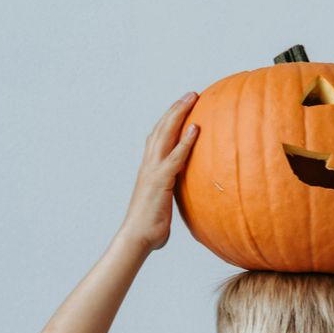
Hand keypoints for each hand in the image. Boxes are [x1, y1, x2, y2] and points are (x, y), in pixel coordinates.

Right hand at [119, 92, 198, 252]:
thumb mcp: (165, 207)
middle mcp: (149, 164)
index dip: (170, 121)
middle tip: (192, 94)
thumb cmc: (151, 229)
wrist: (137, 238)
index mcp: (150, 168)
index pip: (159, 138)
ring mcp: (152, 170)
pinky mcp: (160, 180)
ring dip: (179, 114)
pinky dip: (185, 141)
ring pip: (165, 134)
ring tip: (193, 98)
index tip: (184, 107)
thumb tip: (188, 204)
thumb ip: (174, 199)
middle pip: (162, 128)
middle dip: (176, 109)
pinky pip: (175, 156)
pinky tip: (196, 128)